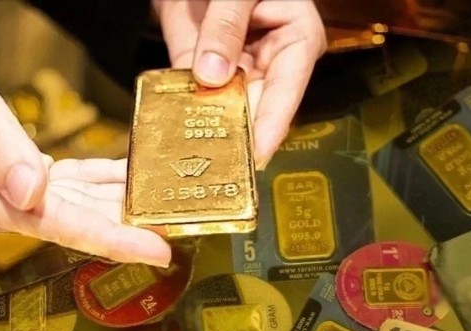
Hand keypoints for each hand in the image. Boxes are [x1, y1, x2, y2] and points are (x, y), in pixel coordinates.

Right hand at [0, 20, 170, 266]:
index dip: (107, 238)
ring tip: (163, 203)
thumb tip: (31, 193)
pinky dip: (92, 183)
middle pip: (65, 221)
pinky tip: (124, 179)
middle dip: (122, 226)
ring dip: (112, 204)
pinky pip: (57, 189)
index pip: (50, 224)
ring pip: (66, 206)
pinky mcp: (3, 183)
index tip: (155, 252)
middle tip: (178, 226)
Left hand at [154, 0, 326, 167]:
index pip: (287, 89)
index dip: (271, 124)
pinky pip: (195, 95)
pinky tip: (172, 132)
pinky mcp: (205, 71)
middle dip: (236, 133)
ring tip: (194, 156)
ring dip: (207, 128)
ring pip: (224, 107)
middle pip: (255, 107)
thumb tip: (211, 75)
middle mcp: (271, 61)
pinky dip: (182, 111)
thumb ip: (225, 26)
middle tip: (219, 163)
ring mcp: (236, 68)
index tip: (255, 154)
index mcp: (297, 38)